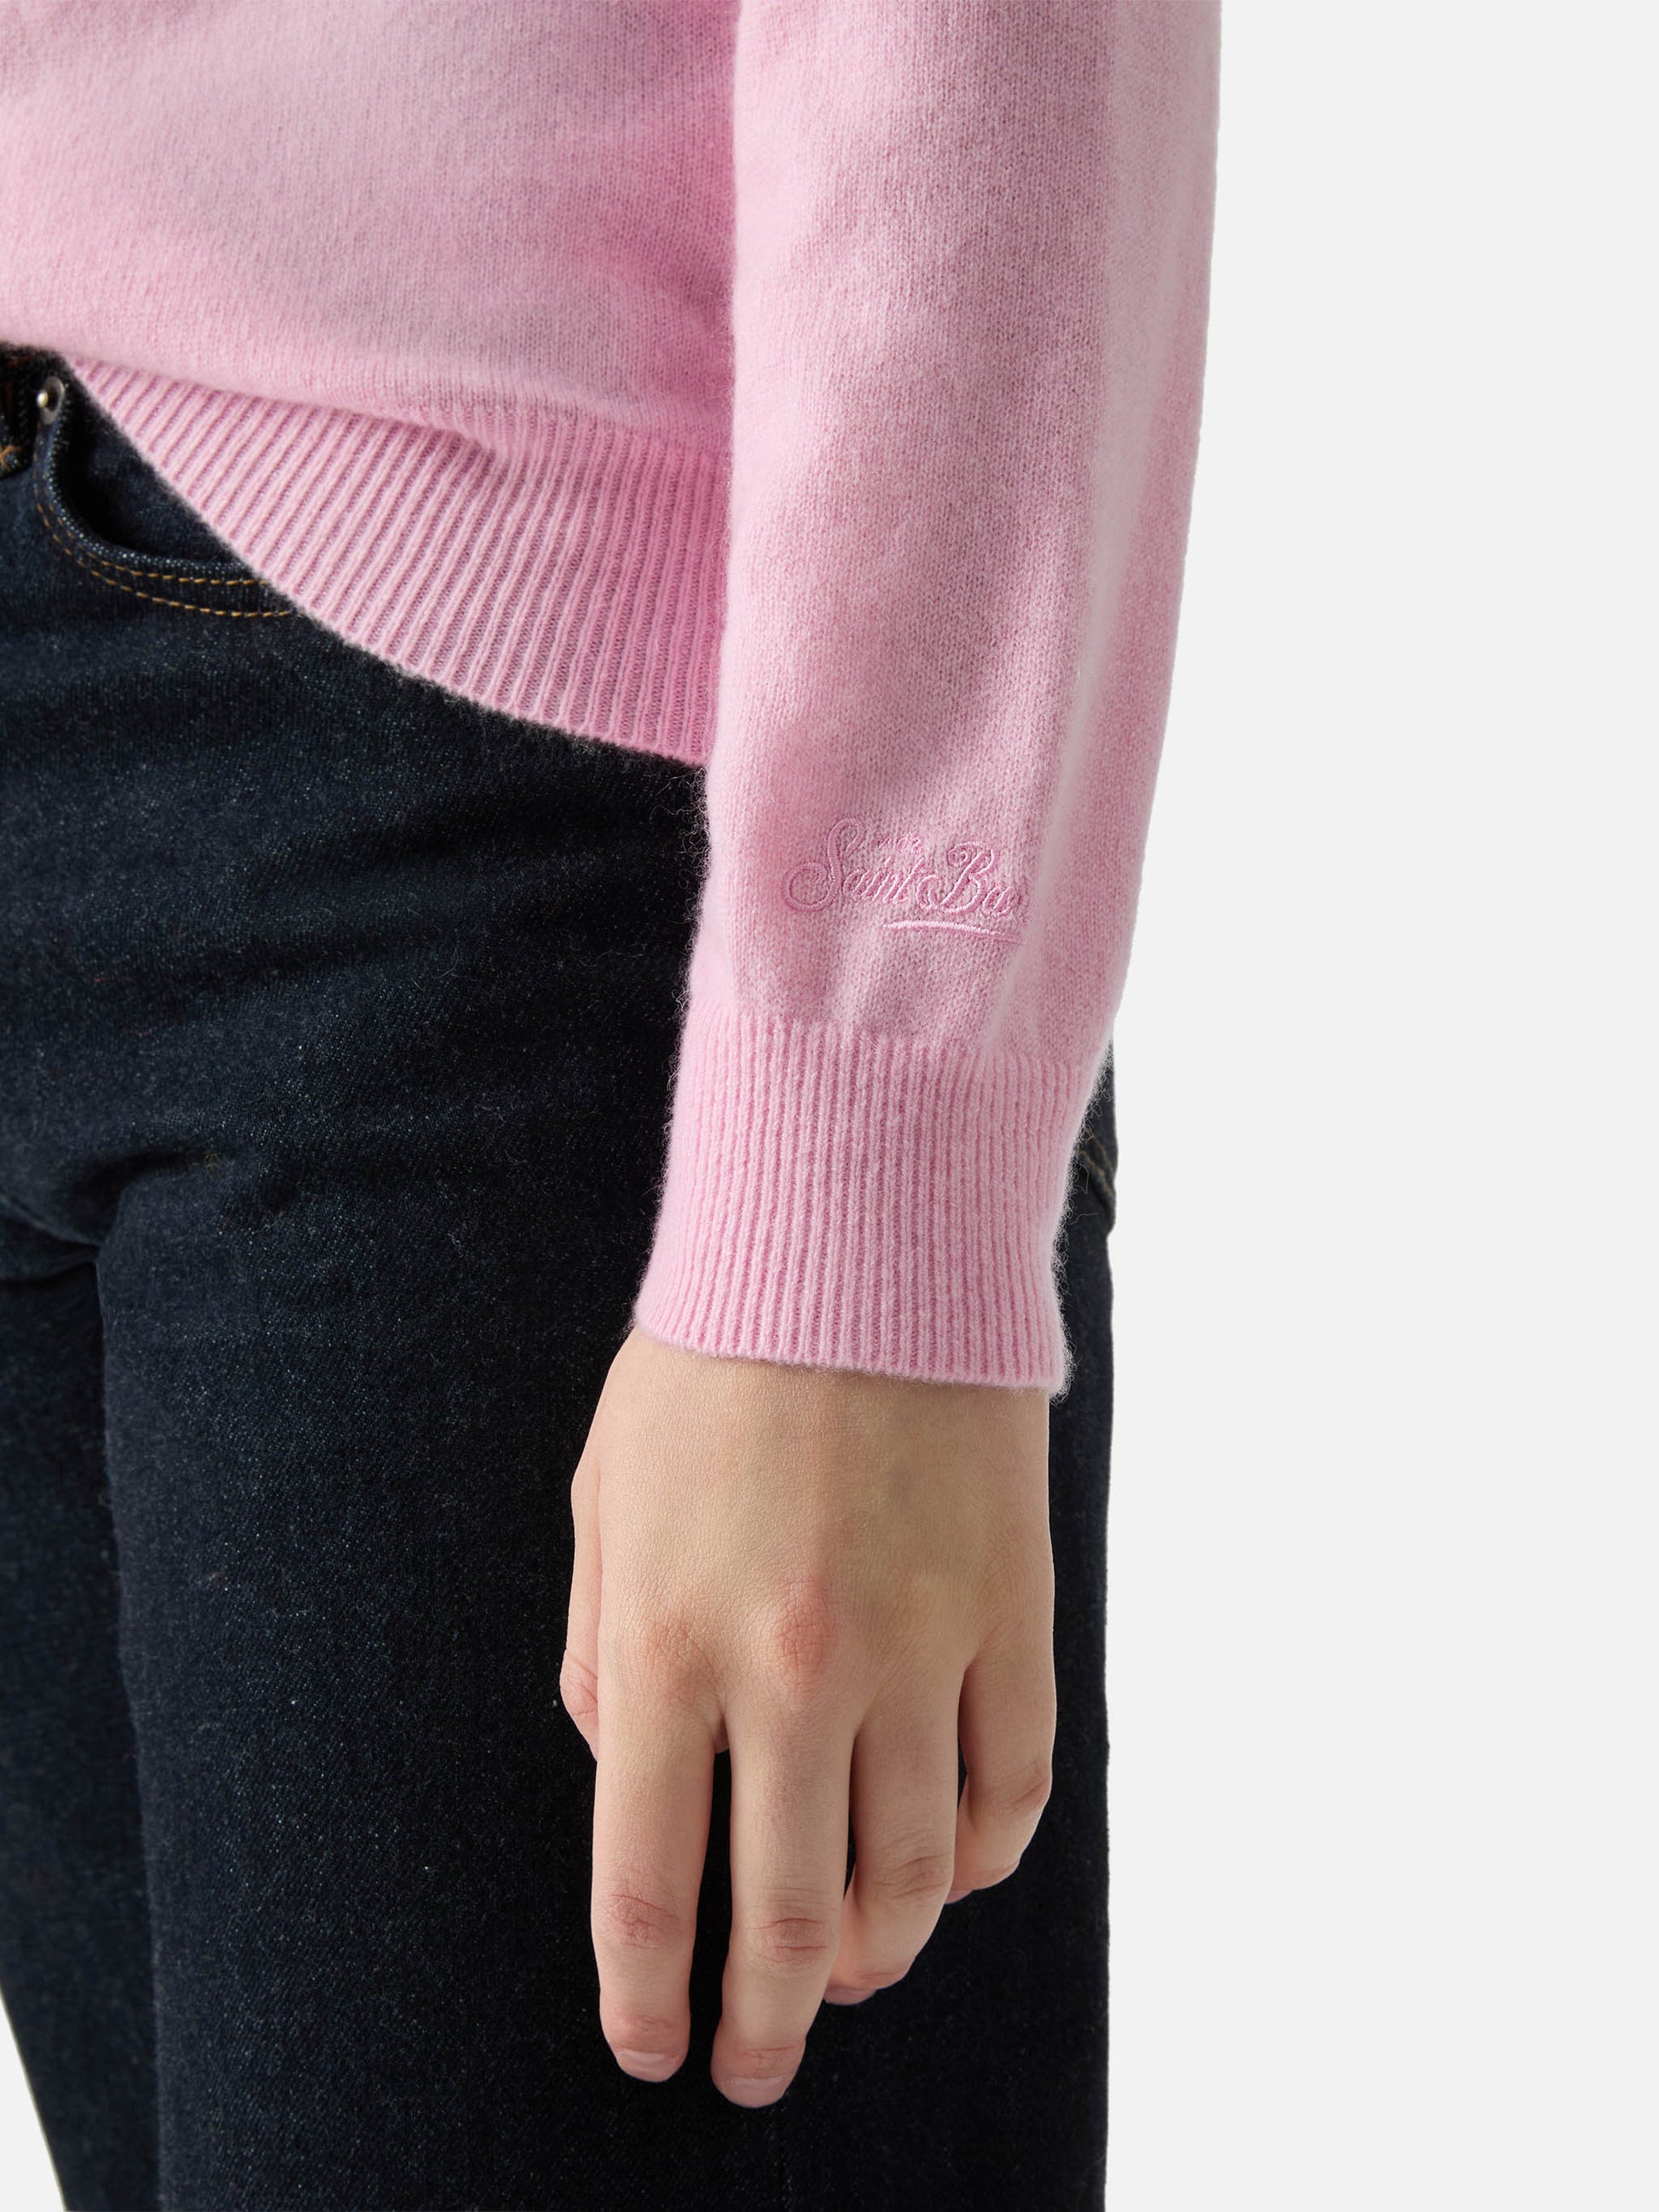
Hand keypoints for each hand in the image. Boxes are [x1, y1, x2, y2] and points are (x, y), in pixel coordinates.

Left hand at [560, 1326, 1054, 2106]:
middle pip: (784, 1917)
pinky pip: (1016, 1788)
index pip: (646, 1884)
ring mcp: (919, 1650)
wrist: (859, 1236)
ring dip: (881, 1955)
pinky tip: (956, 1871)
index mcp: (667, 1643)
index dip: (646, 1998)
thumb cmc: (711, 1362)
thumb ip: (602, 1656)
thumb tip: (630, 1776)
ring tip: (852, 1975)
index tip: (653, 2052)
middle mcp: (793, 1671)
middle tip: (753, 2069)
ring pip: (915, 1878)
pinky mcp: (1015, 1615)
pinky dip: (987, 1858)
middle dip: (762, 2022)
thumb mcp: (603, 1502)